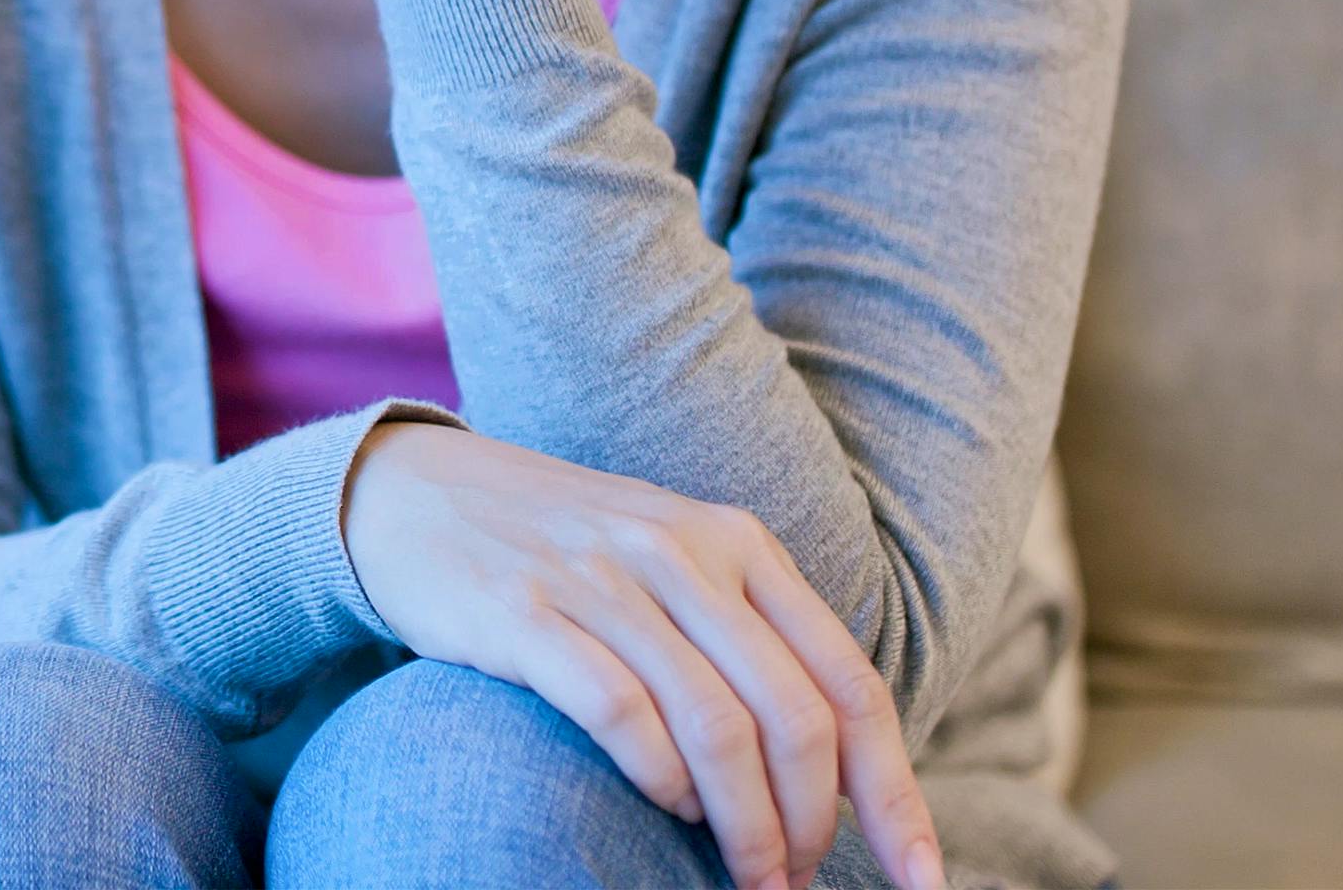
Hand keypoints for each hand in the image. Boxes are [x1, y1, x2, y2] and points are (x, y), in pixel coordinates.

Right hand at [341, 421, 947, 889]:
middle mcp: (680, 550)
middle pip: (793, 717)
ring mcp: (602, 578)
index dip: (895, 794)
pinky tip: (665, 804)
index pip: (849, 681)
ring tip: (744, 874)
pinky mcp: (526, 612)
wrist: (420, 491)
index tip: (922, 879)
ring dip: (744, 829)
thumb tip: (831, 770)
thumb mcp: (672, 560)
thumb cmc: (563, 546)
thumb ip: (747, 635)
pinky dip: (658, 780)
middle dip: (811, 826)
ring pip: (716, 728)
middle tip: (791, 884)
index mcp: (735, 540)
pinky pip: (620, 713)